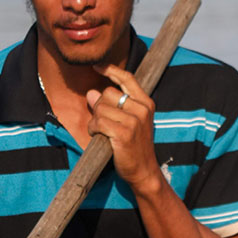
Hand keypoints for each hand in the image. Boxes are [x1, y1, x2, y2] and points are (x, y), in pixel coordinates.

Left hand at [86, 64, 161, 194]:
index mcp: (146, 103)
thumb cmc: (135, 147)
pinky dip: (93, 129)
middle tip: (104, 123)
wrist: (144, 172)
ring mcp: (134, 121)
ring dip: (95, 120)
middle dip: (99, 107)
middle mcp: (142, 109)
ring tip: (102, 132)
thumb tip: (91, 93)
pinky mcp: (123, 133)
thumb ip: (114, 106)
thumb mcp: (131, 122)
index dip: (111, 70)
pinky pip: (98, 122)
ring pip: (101, 108)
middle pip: (108, 93)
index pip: (127, 79)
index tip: (97, 65)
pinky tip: (99, 136)